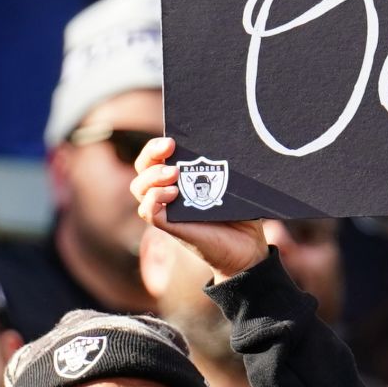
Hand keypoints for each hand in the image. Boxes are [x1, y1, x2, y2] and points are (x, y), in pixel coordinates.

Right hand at [131, 135, 271, 280]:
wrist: (248, 246)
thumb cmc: (240, 213)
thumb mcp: (231, 184)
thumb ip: (222, 166)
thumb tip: (223, 141)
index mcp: (180, 179)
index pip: (155, 158)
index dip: (156, 146)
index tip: (172, 140)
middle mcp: (168, 193)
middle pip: (141, 169)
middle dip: (150, 154)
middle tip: (170, 147)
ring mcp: (168, 210)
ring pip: (139, 189)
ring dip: (152, 176)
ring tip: (174, 174)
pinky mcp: (171, 227)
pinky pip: (148, 211)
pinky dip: (154, 199)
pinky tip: (174, 193)